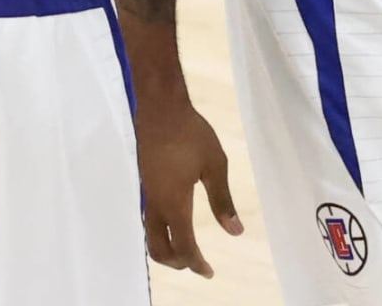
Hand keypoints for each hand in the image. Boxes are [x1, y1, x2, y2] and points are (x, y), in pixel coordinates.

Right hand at [135, 97, 242, 276]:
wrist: (161, 108)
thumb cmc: (191, 134)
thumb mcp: (215, 165)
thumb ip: (223, 200)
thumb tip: (235, 232)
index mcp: (174, 203)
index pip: (183, 246)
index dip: (196, 263)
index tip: (209, 272)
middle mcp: (156, 203)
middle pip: (159, 248)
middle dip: (177, 262)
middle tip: (197, 263)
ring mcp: (148, 193)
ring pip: (150, 234)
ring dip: (167, 247)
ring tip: (187, 248)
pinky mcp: (146, 182)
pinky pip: (150, 219)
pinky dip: (162, 231)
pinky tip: (176, 221)